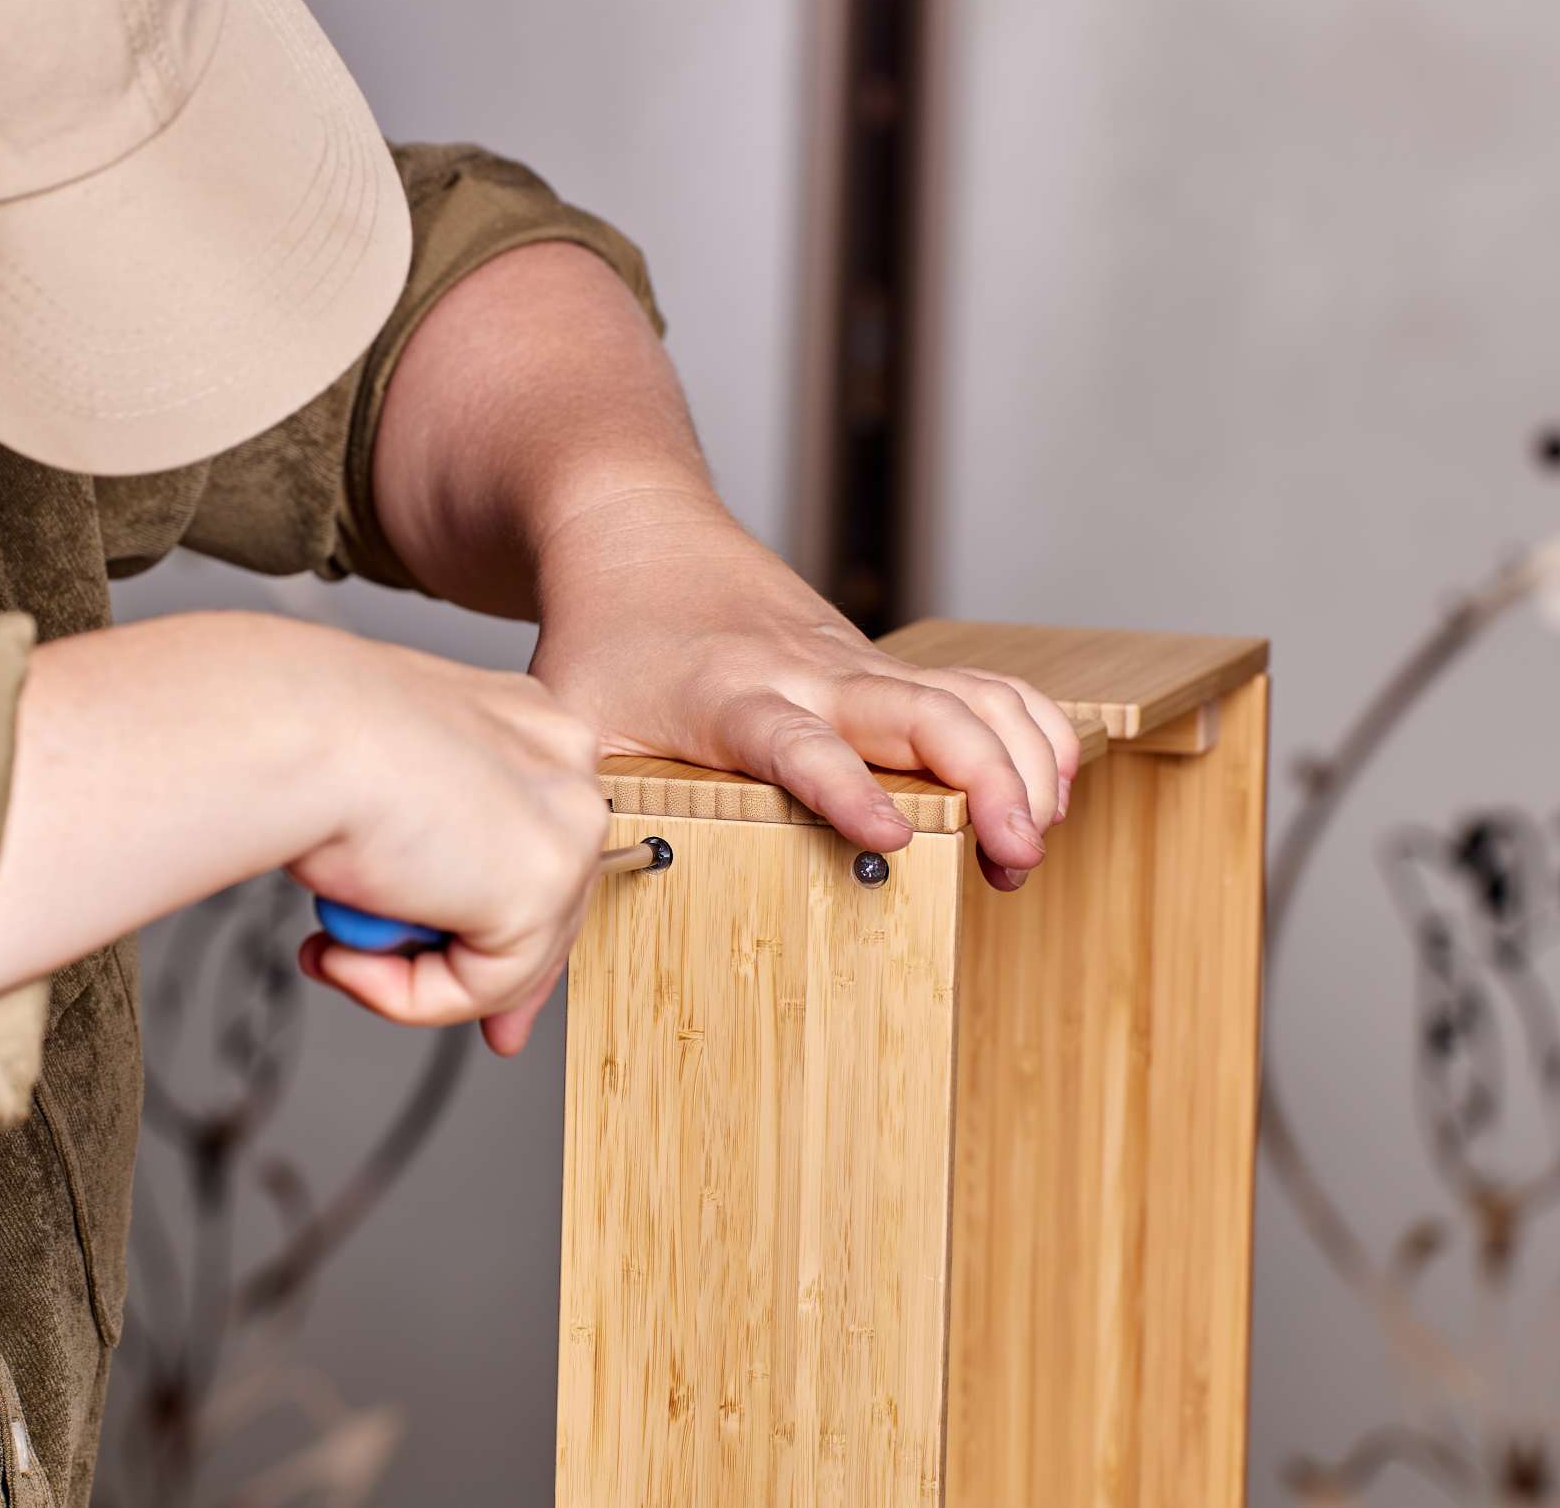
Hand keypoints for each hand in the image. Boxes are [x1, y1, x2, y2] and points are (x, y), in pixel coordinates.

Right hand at [286, 640, 608, 1057]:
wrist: (294, 729)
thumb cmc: (306, 735)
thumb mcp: (381, 789)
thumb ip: (425, 845)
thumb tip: (431, 915)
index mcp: (527, 721)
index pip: (535, 835)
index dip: (483, 909)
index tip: (435, 953)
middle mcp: (564, 764)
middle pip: (542, 902)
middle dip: (466, 964)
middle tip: (371, 965)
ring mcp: (564, 829)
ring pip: (508, 954)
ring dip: (409, 974)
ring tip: (333, 948)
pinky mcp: (539, 892)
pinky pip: (481, 987)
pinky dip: (405, 994)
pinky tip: (345, 957)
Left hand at [528, 488, 1083, 891]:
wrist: (635, 533)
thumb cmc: (599, 645)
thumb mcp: (560, 741)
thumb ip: (548, 878)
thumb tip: (507, 1027)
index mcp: (728, 698)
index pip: (799, 743)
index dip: (847, 788)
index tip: (894, 837)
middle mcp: (806, 674)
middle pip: (919, 710)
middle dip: (984, 779)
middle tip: (1020, 854)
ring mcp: (854, 664)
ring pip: (967, 693)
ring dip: (1021, 760)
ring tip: (1040, 841)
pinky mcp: (881, 665)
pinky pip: (980, 684)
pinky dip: (1029, 727)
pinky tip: (1053, 787)